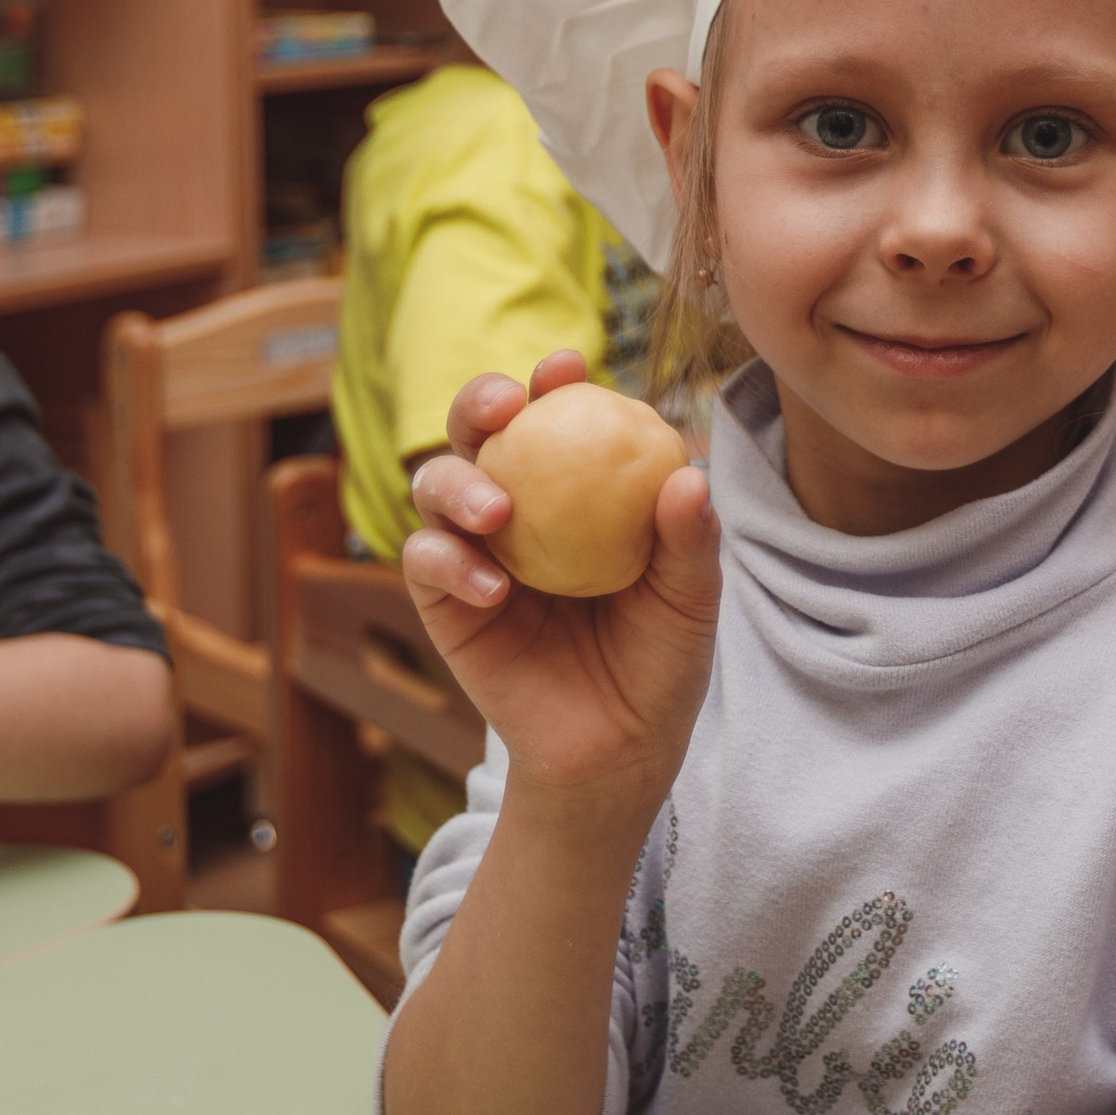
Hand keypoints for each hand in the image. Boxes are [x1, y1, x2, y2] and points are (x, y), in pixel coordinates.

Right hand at [402, 356, 721, 807]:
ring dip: (457, 482)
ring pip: (435, 485)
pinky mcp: (444, 604)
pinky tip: (491, 584)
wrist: (620, 749)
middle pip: (478, 433)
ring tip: (498, 508)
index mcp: (575, 490)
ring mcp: (474, 551)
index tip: (569, 365)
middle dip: (478, 401)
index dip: (551, 381)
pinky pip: (426, 563)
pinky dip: (448, 561)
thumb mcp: (688, 600)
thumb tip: (689, 472)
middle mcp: (517, 507)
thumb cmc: (660, 662)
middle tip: (505, 405)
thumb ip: (689, 540)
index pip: (555, 419)